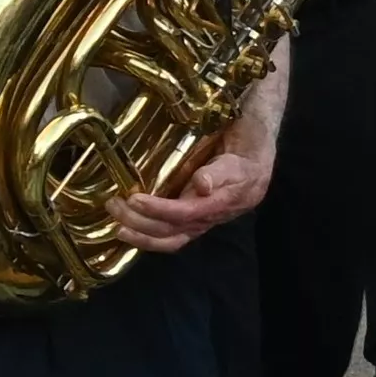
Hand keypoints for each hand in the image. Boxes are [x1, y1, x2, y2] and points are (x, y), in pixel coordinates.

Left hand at [110, 130, 273, 250]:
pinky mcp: (199, 218)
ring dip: (142, 235)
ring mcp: (208, 218)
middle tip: (114, 205)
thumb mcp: (242, 145)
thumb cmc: (249, 138)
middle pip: (177, 230)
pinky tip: (130, 231)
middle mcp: (218, 214)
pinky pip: (174, 235)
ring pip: (174, 238)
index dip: (161, 210)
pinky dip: (150, 238)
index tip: (135, 198)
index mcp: (230, 197)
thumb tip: (201, 187)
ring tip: (116, 224)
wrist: (260, 142)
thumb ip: (220, 169)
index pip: (190, 212)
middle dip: (142, 223)